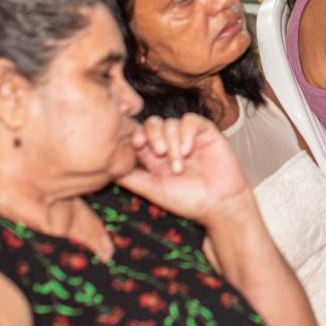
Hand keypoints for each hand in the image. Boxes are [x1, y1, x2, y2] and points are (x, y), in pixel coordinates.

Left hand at [119, 114, 253, 223]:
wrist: (220, 204)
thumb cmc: (187, 201)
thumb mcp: (152, 189)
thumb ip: (131, 177)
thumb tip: (105, 168)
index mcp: (155, 157)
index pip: (139, 135)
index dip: (136, 136)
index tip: (137, 144)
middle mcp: (170, 144)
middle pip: (152, 123)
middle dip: (152, 135)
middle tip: (159, 154)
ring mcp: (188, 137)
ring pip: (170, 123)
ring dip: (172, 143)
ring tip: (179, 166)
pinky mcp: (206, 132)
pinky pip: (190, 120)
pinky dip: (186, 133)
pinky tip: (188, 151)